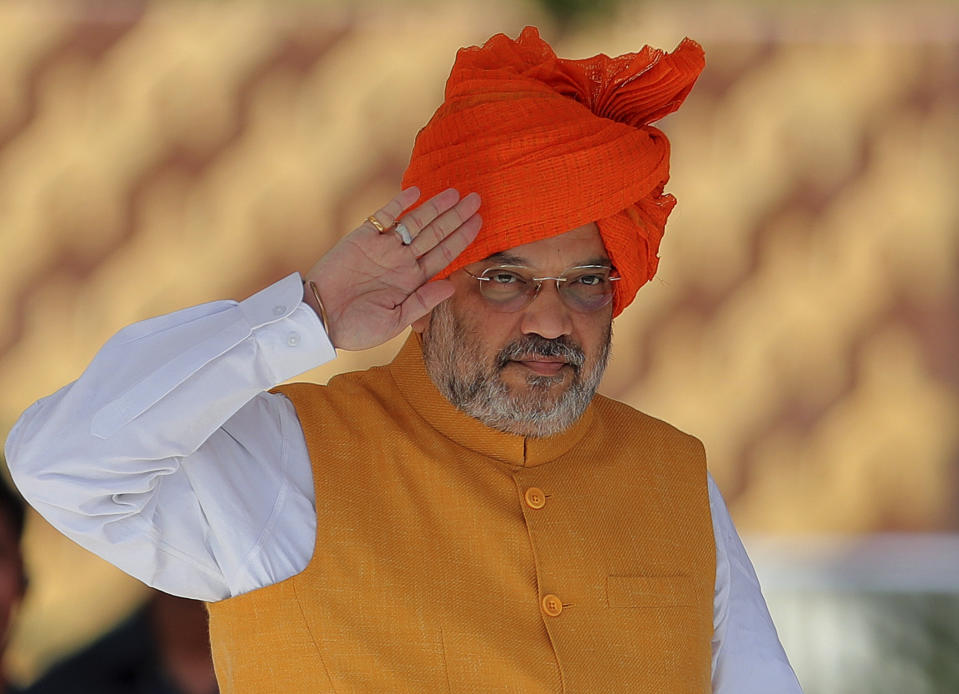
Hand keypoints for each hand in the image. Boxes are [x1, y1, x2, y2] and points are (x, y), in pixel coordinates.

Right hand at [304, 187, 481, 350]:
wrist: (319, 318)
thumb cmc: (356, 328)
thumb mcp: (394, 322)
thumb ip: (422, 303)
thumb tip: (451, 286)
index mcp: (412, 282)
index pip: (443, 255)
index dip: (461, 239)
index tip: (479, 223)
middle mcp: (402, 262)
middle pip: (435, 235)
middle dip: (456, 218)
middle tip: (475, 200)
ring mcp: (383, 248)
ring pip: (415, 223)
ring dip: (435, 208)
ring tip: (455, 194)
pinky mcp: (362, 238)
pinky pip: (384, 217)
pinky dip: (399, 205)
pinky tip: (416, 193)